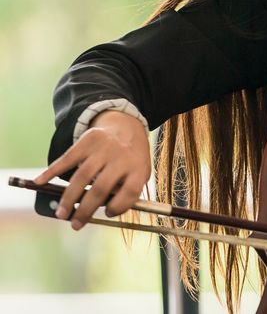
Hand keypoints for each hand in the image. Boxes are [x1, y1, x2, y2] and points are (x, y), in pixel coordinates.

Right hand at [33, 110, 150, 229]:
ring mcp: (104, 148)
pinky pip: (67, 158)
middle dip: (85, 210)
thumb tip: (105, 212)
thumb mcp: (139, 172)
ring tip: (61, 213)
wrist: (126, 127)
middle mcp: (122, 157)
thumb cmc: (131, 158)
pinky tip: (40, 181)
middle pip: (101, 188)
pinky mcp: (88, 140)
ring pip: (82, 176)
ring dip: (68, 198)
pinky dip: (52, 171)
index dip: (119, 207)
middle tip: (75, 225)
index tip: (108, 214)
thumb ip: (127, 191)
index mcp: (139, 168)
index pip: (130, 192)